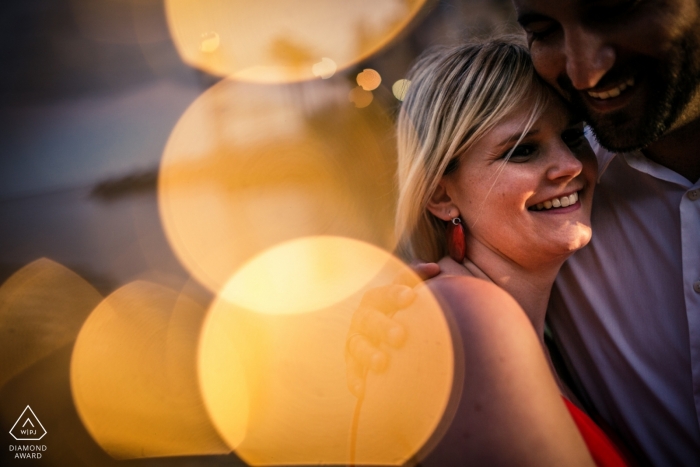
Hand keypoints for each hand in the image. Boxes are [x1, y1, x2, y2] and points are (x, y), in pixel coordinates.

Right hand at [345, 262, 440, 395]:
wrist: (380, 336)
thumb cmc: (399, 312)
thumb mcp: (405, 294)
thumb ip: (417, 279)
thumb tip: (435, 269)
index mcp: (376, 300)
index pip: (385, 294)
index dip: (396, 294)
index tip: (411, 297)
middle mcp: (362, 318)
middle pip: (370, 321)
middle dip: (383, 327)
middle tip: (400, 336)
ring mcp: (355, 341)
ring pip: (357, 346)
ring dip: (368, 354)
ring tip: (382, 364)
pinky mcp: (352, 364)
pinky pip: (352, 372)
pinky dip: (356, 380)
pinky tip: (363, 390)